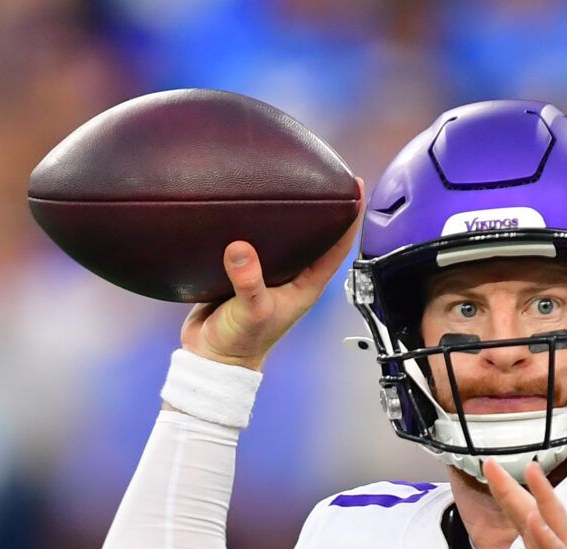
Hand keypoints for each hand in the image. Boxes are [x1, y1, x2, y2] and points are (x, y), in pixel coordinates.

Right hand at [180, 178, 363, 370]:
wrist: (210, 357)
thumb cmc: (240, 343)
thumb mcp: (251, 312)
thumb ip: (248, 282)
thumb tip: (240, 248)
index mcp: (306, 285)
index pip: (338, 247)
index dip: (351, 218)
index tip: (356, 187)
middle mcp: (292, 276)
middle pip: (315, 235)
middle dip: (322, 206)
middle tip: (324, 171)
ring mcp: (268, 272)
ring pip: (284, 235)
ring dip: (288, 211)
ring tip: (285, 177)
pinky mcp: (244, 269)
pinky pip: (253, 240)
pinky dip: (254, 222)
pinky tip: (246, 201)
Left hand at [484, 459, 566, 548]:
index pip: (529, 531)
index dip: (512, 503)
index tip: (492, 475)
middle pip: (541, 523)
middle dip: (519, 492)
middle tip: (495, 462)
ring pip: (560, 535)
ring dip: (544, 503)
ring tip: (528, 473)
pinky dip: (552, 542)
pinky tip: (538, 520)